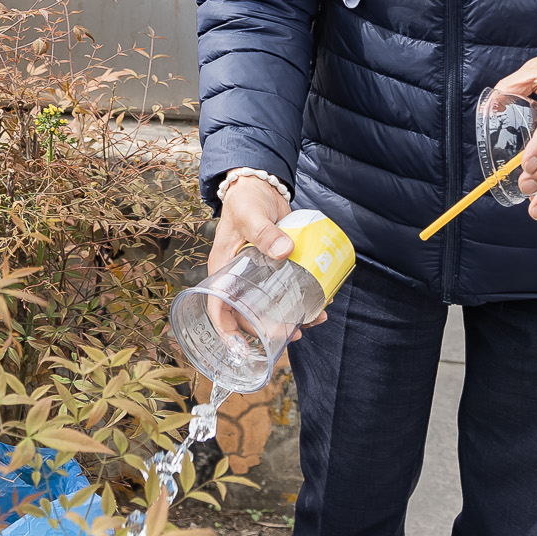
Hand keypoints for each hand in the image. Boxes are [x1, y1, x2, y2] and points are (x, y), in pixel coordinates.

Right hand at [208, 175, 323, 341]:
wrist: (260, 187)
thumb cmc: (246, 201)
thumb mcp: (250, 215)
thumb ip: (264, 231)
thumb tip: (284, 251)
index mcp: (223, 271)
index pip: (218, 307)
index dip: (226, 330)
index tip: (242, 347)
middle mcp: (238, 279)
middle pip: (248, 314)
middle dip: (270, 330)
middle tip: (293, 333)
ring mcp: (258, 277)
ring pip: (270, 307)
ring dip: (291, 319)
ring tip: (313, 320)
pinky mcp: (276, 270)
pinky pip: (285, 292)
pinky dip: (301, 301)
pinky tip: (318, 304)